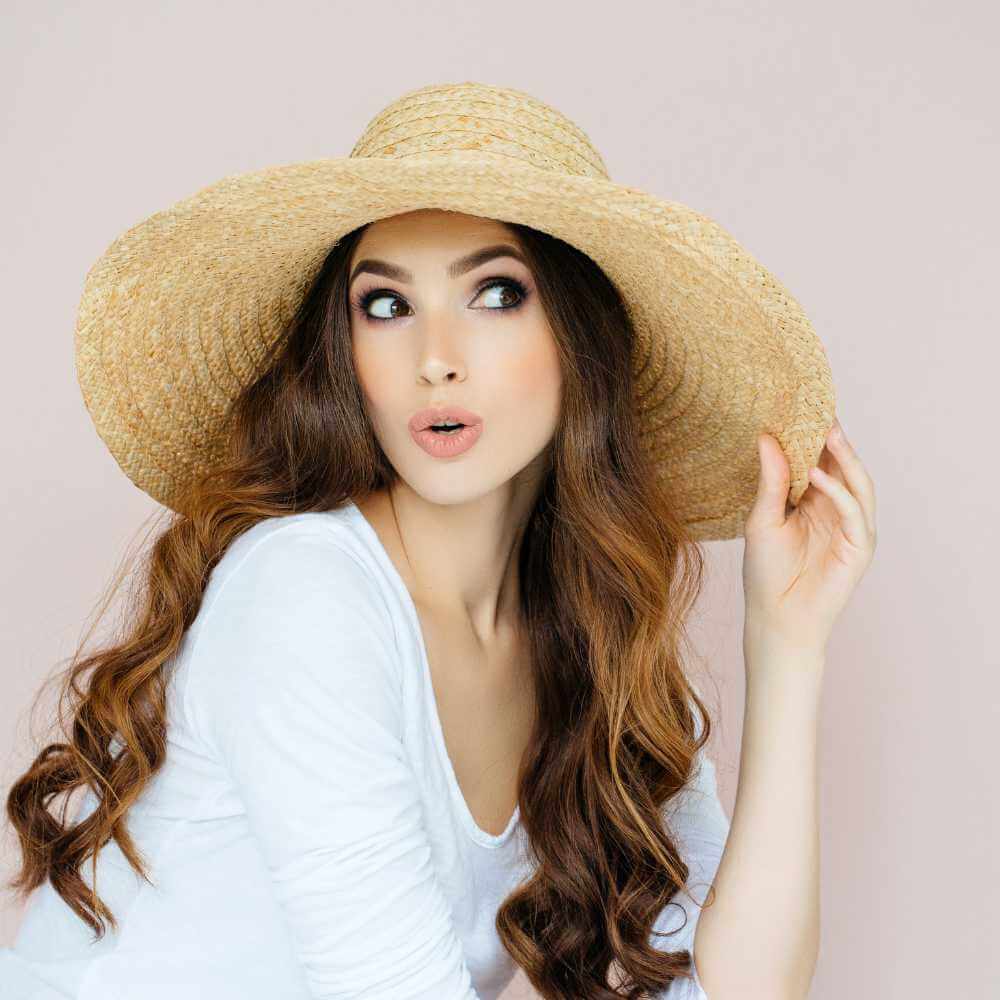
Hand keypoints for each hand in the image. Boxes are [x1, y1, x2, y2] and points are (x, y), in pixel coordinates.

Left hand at [742, 417, 876, 656]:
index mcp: (814, 500)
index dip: (814, 435)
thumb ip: (770, 481)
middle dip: (834, 439)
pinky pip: (855, 514)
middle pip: (843, 466)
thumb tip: (765, 437)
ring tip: (827, 434)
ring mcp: (853, 527)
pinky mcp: (860, 548)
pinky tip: (820, 477)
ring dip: (844, 459)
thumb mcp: (762, 519)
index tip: (801, 406)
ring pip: (857, 484)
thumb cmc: (765, 571)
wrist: (776, 617)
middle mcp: (837, 509)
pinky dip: (840, 493)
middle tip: (820, 410)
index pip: (821, 460)